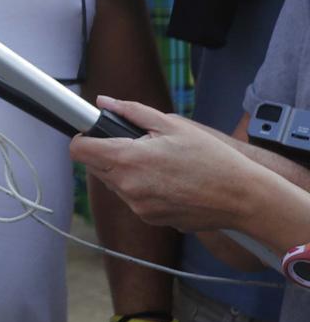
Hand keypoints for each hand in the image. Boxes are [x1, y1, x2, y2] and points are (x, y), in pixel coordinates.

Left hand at [69, 97, 263, 232]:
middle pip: (95, 167)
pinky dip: (142, 189)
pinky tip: (168, 182)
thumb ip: (131, 112)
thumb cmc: (211, 159)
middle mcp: (127, 187)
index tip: (93, 133)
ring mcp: (138, 207)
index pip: (79, 151)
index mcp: (127, 160)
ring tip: (158, 164)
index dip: (83, 138)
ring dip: (125, 172)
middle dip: (107, 153)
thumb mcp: (172, 125)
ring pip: (115, 184)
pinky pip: (134, 199)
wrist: (242, 197)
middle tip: (137, 144)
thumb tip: (104, 102)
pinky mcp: (150, 219)